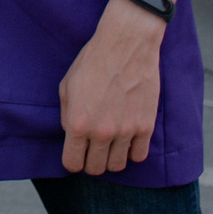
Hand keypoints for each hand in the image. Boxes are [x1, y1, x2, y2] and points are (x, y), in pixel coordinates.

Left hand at [58, 0, 165, 173]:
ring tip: (111, 144)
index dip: (73, 161)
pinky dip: (132, 152)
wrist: (126, 44)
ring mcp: (125, 131)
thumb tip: (71, 134)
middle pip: (96, 169)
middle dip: (92, 162)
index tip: (77, 154)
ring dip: (112, 158)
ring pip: (118, 166)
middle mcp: (101, 132)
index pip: (73, 164)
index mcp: (78, 123)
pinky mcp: (146, 126)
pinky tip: (128, 139)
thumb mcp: (67, 85)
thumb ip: (66, 115)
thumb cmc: (93, 61)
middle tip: (94, 149)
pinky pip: (139, 156)